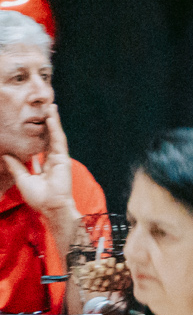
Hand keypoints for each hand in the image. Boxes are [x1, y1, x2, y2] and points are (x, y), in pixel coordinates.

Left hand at [2, 102, 76, 219]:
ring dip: (53, 122)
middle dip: (48, 124)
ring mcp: (59, 158)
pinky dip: (55, 128)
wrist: (51, 206)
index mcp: (45, 166)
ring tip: (51, 108)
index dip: (39, 136)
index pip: (41, 147)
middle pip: (49, 138)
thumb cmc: (39, 197)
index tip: (34, 126)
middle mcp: (53, 160)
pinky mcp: (63, 158)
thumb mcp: (23, 179)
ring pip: (55, 136)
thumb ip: (17, 166)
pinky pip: (58, 140)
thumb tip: (6, 156)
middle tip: (45, 110)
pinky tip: (52, 118)